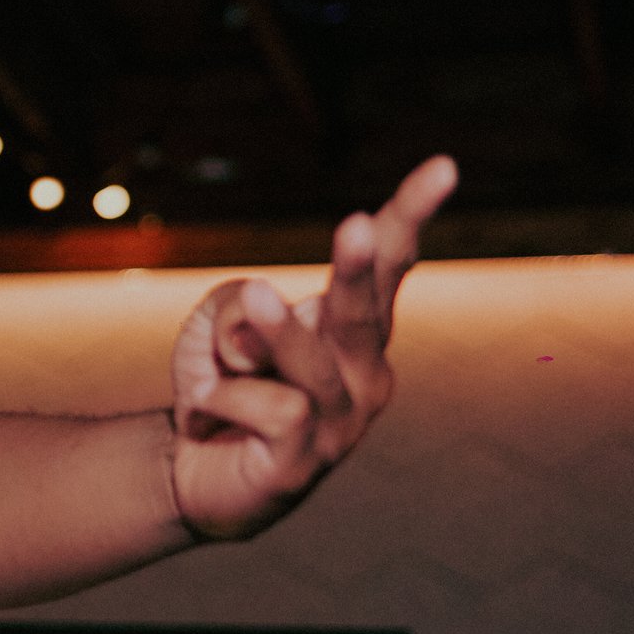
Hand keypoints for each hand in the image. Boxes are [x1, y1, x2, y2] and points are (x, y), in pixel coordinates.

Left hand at [166, 155, 456, 540]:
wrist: (189, 466)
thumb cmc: (221, 378)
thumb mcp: (221, 321)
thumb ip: (243, 307)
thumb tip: (266, 322)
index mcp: (356, 328)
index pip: (390, 264)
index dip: (411, 214)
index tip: (443, 166)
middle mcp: (365, 371)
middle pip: (365, 310)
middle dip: (357, 268)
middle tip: (354, 225)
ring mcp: (343, 421)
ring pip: (312, 361)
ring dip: (275, 332)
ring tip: (253, 302)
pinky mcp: (307, 462)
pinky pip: (269, 408)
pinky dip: (220, 397)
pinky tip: (205, 415)